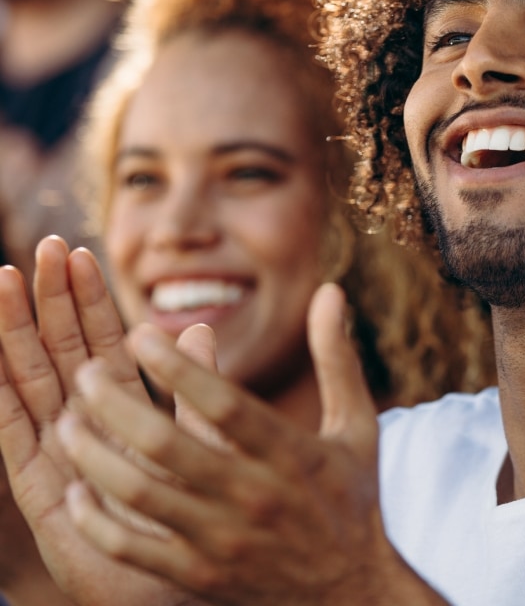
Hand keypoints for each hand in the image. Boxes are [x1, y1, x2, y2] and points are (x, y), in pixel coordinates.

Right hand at [0, 236, 184, 604]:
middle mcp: (87, 428)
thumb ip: (200, 388)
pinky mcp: (44, 494)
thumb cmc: (205, 518)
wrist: (190, 587)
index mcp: (127, 413)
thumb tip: (199, 326)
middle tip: (44, 249)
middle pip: (62, 352)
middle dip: (51, 302)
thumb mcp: (208, 442)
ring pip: (33, 383)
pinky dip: (1, 398)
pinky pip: (15, 438)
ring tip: (6, 281)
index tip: (80, 252)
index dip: (89, 300)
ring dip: (17, 334)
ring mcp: (60, 458)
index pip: (102, 343)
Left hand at [56, 283, 445, 605]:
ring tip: (67, 423)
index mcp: (291, 455)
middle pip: (169, 446)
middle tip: (86, 373)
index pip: (225, 405)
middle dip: (117, 405)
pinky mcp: (201, 575)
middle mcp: (255, 497)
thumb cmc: (351, 499)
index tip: (141, 334)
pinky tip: (77, 489)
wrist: (352, 592)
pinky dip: (99, 519)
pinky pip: (135, 547)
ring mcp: (225, 541)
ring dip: (95, 457)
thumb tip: (330, 290)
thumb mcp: (357, 426)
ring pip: (142, 495)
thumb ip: (337, 359)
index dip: (178, 368)